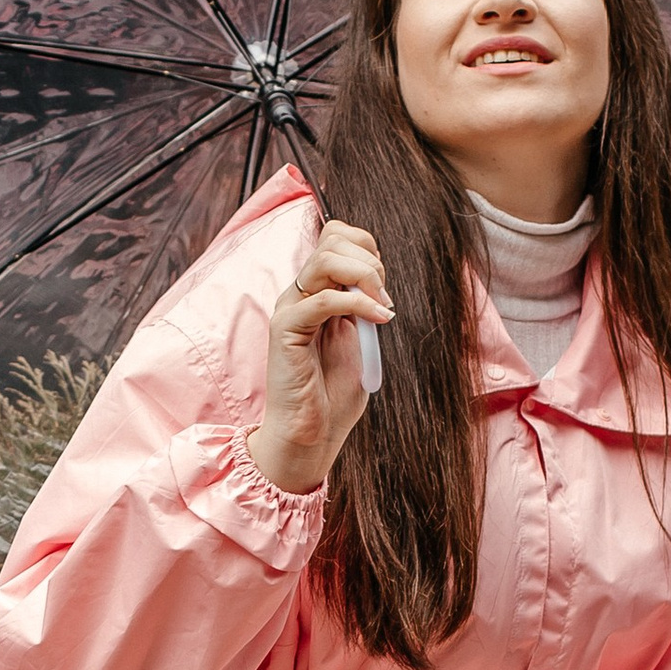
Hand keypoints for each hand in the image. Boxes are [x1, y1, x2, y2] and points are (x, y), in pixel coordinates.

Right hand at [251, 219, 392, 493]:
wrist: (311, 433)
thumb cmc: (334, 393)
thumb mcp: (359, 338)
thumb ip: (363, 306)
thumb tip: (377, 279)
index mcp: (317, 290)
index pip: (337, 236)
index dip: (367, 249)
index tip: (384, 287)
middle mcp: (301, 292)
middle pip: (333, 238)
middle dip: (370, 260)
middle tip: (384, 298)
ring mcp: (291, 307)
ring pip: (326, 258)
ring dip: (365, 276)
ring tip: (382, 307)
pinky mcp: (286, 329)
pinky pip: (323, 299)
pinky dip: (359, 304)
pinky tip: (379, 320)